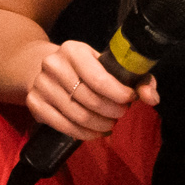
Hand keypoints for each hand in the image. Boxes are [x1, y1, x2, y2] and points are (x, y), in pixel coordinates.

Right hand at [19, 35, 150, 143]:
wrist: (42, 67)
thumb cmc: (85, 67)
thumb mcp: (108, 65)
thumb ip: (136, 79)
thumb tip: (151, 98)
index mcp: (73, 50)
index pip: (99, 79)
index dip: (119, 94)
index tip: (129, 100)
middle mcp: (53, 65)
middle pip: (89, 100)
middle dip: (111, 111)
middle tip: (120, 114)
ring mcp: (41, 85)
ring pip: (77, 116)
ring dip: (99, 125)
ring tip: (109, 124)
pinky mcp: (33, 103)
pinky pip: (63, 126)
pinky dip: (83, 134)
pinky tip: (94, 132)